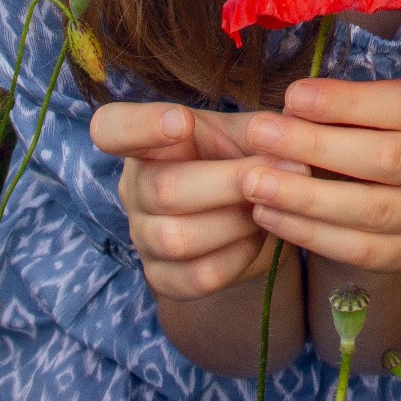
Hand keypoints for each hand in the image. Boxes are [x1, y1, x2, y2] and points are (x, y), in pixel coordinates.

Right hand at [91, 102, 303, 301]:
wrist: (249, 218)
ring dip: (237, 221)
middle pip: (163, 190)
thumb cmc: (240, 161)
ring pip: (179, 238)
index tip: (182, 121)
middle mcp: (135, 189)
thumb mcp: (247, 134)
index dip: (140, 127)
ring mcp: (144, 237)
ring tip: (272, 204)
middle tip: (285, 169)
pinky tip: (259, 235)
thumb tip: (288, 135)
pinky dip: (238, 256)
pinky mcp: (163, 278)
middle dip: (229, 182)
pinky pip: (199, 276)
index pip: (112, 129)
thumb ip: (262, 130)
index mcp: (146, 142)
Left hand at [239, 78, 400, 272]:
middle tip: (259, 134)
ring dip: (306, 195)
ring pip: (372, 209)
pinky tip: (267, 215)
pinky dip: (309, 233)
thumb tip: (286, 111)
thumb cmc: (355, 135)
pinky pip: (359, 249)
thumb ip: (327, 109)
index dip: (348, 101)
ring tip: (254, 181)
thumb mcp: (352, 111)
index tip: (292, 95)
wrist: (375, 198)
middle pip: (387, 158)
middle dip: (316, 146)